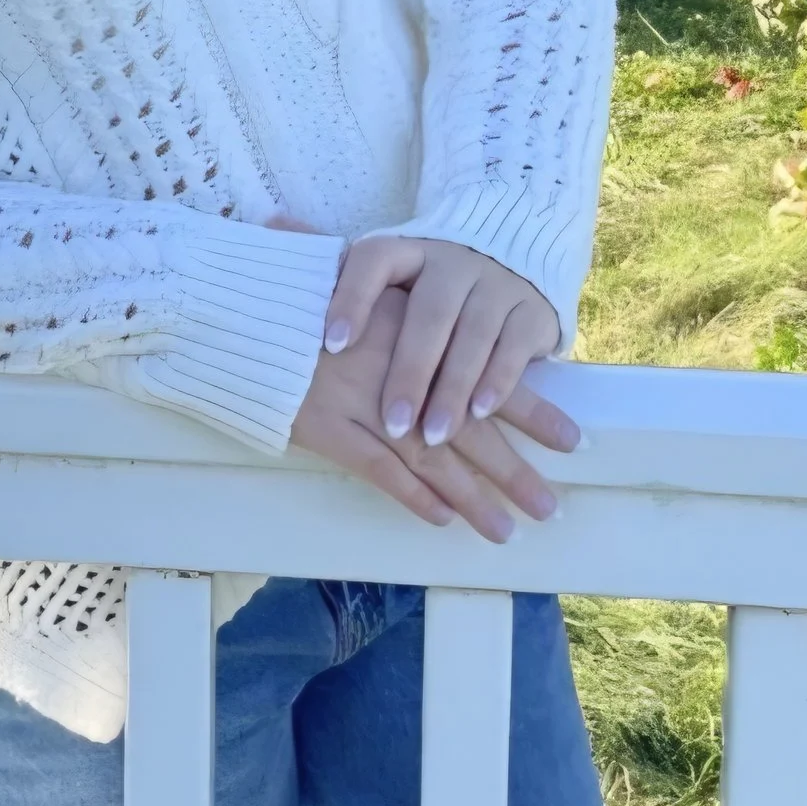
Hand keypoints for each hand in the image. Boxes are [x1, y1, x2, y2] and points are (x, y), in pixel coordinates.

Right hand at [288, 281, 569, 539]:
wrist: (235, 306)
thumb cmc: (293, 288)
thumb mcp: (351, 275)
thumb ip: (383, 288)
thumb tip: (422, 285)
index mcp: (415, 327)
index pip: (487, 372)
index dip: (530, 409)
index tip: (571, 437)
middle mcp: (398, 369)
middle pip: (468, 427)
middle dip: (512, 471)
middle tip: (550, 507)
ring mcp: (362, 401)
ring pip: (431, 459)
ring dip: (471, 499)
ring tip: (507, 530)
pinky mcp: (326, 428)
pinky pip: (378, 470)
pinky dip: (412, 495)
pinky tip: (441, 519)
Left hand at [325, 236, 571, 453]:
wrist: (512, 251)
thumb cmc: (429, 283)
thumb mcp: (390, 273)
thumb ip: (339, 275)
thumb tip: (275, 237)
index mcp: (408, 249)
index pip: (374, 262)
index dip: (351, 299)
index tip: (331, 345)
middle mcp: (453, 262)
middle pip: (430, 314)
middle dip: (412, 372)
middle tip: (394, 424)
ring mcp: (497, 284)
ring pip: (475, 336)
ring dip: (455, 388)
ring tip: (435, 436)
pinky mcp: (533, 311)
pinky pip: (515, 346)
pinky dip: (498, 382)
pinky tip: (480, 414)